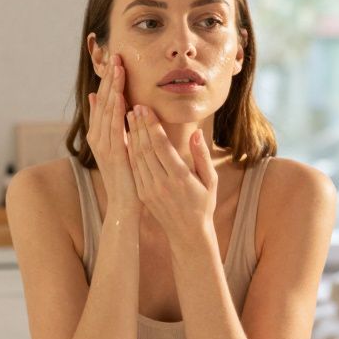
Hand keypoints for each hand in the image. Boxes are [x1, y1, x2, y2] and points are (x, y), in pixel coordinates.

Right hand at [86, 54, 139, 215]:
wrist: (123, 204)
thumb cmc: (127, 177)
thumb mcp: (120, 148)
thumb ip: (113, 126)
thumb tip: (101, 100)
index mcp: (99, 134)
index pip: (103, 101)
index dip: (108, 80)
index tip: (115, 60)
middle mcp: (97, 137)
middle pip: (103, 101)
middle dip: (109, 78)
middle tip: (115, 55)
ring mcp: (103, 145)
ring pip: (107, 110)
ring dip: (112, 88)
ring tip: (117, 68)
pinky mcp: (112, 153)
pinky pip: (114, 127)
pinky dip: (116, 110)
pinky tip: (120, 96)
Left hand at [126, 105, 217, 243]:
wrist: (188, 233)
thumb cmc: (203, 203)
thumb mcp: (210, 180)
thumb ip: (202, 156)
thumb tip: (196, 132)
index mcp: (180, 178)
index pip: (162, 146)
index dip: (151, 126)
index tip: (145, 108)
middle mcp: (162, 183)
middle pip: (146, 149)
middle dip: (139, 125)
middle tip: (134, 105)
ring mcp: (150, 189)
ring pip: (137, 157)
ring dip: (132, 135)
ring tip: (129, 116)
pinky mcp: (142, 194)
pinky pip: (134, 168)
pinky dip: (129, 151)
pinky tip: (128, 137)